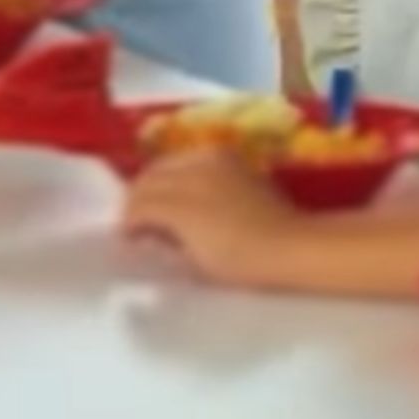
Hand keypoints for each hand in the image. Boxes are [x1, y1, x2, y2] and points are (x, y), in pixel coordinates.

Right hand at [121, 148, 298, 288]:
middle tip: (138, 221)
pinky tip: (186, 189)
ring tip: (160, 204)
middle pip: (149, 177)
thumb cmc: (242, 263)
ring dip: (157, 182)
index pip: (139, 204)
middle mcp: (192, 172)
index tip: (127, 236)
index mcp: (181, 205)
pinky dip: (180, 171)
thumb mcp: (196, 262)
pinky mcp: (227, 155)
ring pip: (167, 163)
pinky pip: (190, 157)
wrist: (290, 245)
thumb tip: (150, 231)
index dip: (128, 221)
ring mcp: (210, 158)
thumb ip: (166, 241)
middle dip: (138, 198)